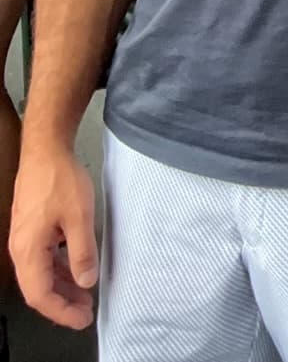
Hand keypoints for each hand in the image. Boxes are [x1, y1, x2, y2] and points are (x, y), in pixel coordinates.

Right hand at [11, 145, 98, 329]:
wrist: (45, 149)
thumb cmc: (60, 180)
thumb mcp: (79, 216)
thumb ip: (82, 252)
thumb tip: (86, 282)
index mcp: (28, 251)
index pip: (41, 295)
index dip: (61, 312)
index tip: (83, 319)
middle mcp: (21, 249)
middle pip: (38, 288)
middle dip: (62, 303)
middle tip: (86, 311)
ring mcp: (24, 239)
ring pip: (40, 274)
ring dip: (61, 287)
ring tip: (84, 295)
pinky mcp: (31, 228)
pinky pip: (42, 259)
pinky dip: (58, 269)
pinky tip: (74, 269)